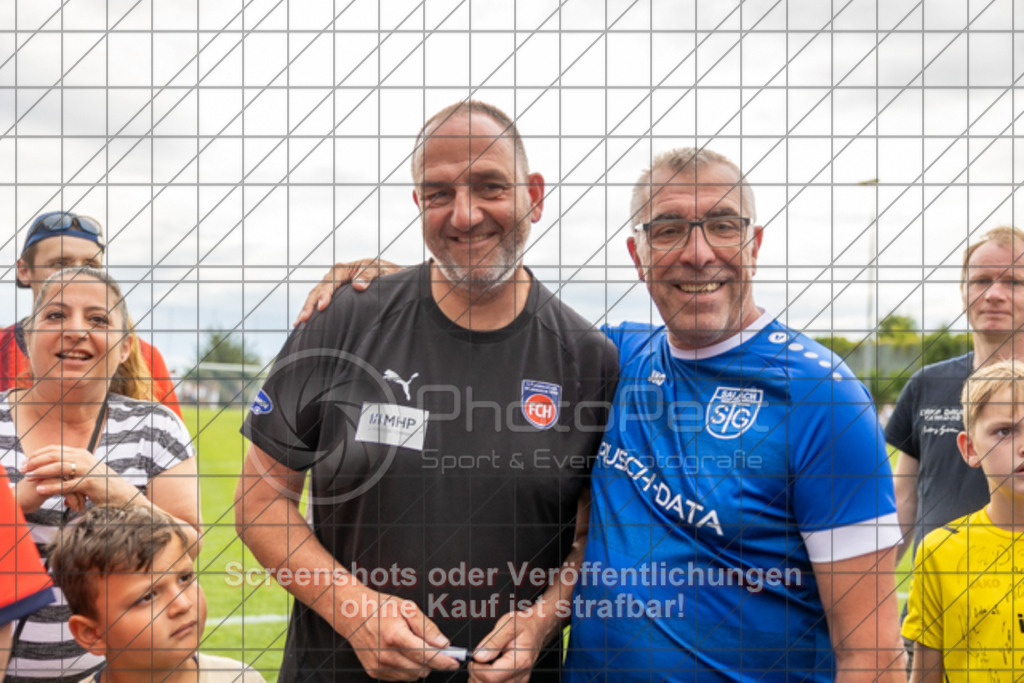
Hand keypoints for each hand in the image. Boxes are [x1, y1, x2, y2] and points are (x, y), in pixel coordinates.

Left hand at [22, 445, 139, 509]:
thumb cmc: (103, 485)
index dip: (38, 453)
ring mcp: (87, 470)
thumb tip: (57, 466)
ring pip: (58, 468)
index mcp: (82, 453)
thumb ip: (73, 466)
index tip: (27, 460)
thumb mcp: (87, 470)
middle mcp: (84, 458)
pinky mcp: (89, 483)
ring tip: (28, 477)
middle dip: (35, 461)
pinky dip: (51, 487)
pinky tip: (40, 489)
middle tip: (23, 468)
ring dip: (40, 472)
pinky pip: (65, 485)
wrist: (121, 494)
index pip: (55, 449)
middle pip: (54, 456)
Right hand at [294, 258, 401, 324]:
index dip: (325, 295)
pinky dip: (310, 313)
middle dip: (310, 305)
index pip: (330, 282)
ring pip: (314, 298)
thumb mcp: (379, 270)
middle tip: (304, 319)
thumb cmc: (382, 272)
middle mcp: (332, 277)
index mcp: (342, 269)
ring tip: (298, 324)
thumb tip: (358, 286)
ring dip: (306, 310)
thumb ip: (369, 275)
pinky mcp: (331, 296)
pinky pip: (317, 304)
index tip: (322, 307)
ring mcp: (330, 287)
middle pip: (317, 291)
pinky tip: (302, 325)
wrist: (383, 274)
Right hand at [337, 586, 458, 680]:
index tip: (455, 661)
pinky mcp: (374, 672)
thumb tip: (443, 643)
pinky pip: (400, 677)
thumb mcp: (407, 607)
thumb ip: (427, 627)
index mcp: (395, 636)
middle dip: (433, 662)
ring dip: (420, 666)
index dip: (444, 660)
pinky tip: (403, 653)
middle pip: (421, 669)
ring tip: (415, 647)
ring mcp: (379, 665)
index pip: (426, 655)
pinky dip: (407, 669)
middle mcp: (385, 654)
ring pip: (412, 676)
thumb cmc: (380, 608)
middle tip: (436, 650)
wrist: (352, 614)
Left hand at [469, 609, 549, 682]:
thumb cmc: (524, 624)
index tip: (474, 658)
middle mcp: (521, 675)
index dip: (476, 668)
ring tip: (480, 664)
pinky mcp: (515, 682)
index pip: (491, 676)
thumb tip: (479, 657)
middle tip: (475, 660)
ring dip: (480, 679)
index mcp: (519, 661)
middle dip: (476, 674)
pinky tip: (485, 670)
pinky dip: (486, 680)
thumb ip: (492, 642)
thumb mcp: (507, 625)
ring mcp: (518, 680)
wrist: (536, 628)